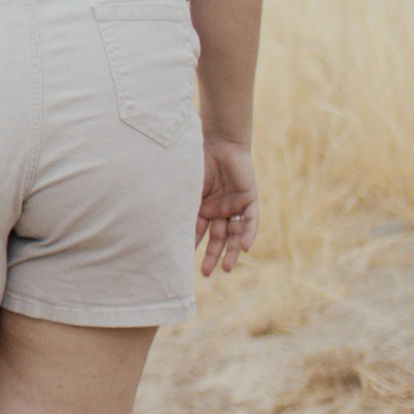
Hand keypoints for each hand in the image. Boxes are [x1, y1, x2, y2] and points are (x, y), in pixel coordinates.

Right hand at [196, 138, 257, 277]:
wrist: (218, 140)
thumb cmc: (197, 160)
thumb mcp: (189, 188)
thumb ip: (183, 207)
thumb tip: (162, 226)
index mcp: (203, 206)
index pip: (198, 231)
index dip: (193, 245)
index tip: (184, 261)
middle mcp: (219, 208)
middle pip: (217, 237)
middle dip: (212, 255)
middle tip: (205, 273)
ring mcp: (235, 204)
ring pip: (234, 233)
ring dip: (231, 251)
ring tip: (226, 268)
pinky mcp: (249, 198)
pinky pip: (251, 220)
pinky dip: (247, 233)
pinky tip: (244, 247)